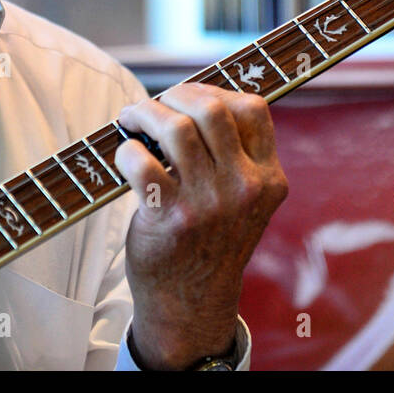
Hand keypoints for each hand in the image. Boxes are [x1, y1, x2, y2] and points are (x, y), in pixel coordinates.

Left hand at [114, 82, 287, 369]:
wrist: (193, 302)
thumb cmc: (212, 238)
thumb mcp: (244, 198)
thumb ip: (236, 154)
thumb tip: (193, 96)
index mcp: (268, 178)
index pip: (254, 108)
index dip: (216, 90)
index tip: (189, 97)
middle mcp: (244, 188)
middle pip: (211, 109)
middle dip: (175, 95)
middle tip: (154, 104)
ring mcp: (209, 203)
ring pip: (175, 127)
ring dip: (145, 113)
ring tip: (131, 118)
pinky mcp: (172, 217)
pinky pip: (142, 160)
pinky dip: (126, 150)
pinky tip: (125, 155)